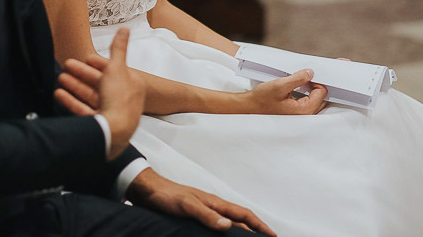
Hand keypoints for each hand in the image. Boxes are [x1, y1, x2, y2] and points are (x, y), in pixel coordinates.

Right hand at [54, 27, 144, 158]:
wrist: (114, 131)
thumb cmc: (120, 101)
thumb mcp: (117, 68)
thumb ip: (118, 48)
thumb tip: (124, 30)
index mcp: (131, 84)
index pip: (113, 70)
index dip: (98, 63)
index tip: (85, 58)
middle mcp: (122, 99)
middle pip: (99, 83)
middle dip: (81, 74)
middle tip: (67, 66)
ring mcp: (110, 112)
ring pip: (89, 96)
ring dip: (74, 86)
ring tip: (60, 78)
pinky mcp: (99, 123)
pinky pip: (82, 109)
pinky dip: (71, 100)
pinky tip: (60, 94)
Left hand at [126, 167, 275, 234]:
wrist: (148, 190)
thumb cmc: (167, 196)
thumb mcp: (186, 206)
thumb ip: (206, 215)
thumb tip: (229, 225)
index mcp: (215, 202)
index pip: (243, 214)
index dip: (259, 225)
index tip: (273, 235)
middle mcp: (213, 207)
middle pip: (240, 220)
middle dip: (255, 230)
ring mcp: (205, 212)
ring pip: (230, 223)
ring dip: (241, 232)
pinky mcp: (195, 217)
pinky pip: (217, 226)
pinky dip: (226, 233)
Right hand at [239, 69, 327, 115]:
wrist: (249, 106)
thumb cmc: (262, 99)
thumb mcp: (280, 85)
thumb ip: (297, 79)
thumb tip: (311, 73)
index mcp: (304, 109)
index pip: (322, 92)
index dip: (317, 80)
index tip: (308, 73)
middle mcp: (304, 114)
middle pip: (321, 97)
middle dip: (317, 84)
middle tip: (307, 75)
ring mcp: (300, 114)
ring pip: (315, 99)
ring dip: (312, 88)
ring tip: (302, 80)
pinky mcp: (296, 111)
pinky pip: (307, 100)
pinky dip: (306, 92)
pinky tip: (297, 86)